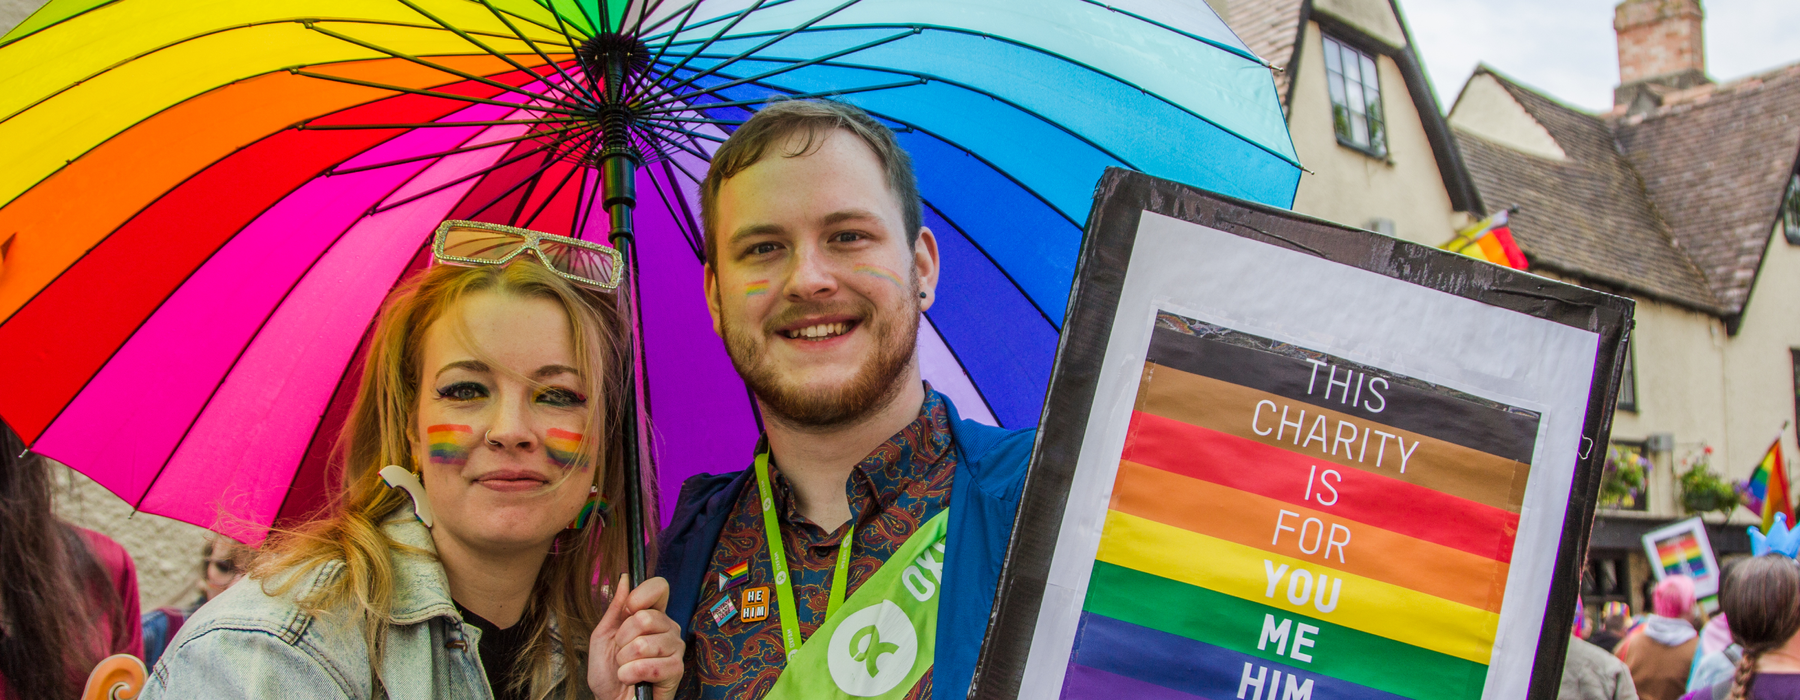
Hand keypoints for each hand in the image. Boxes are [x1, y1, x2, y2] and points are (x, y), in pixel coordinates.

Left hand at [588, 575, 683, 699]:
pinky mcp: (676, 670)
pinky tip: (631, 679)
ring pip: (644, 643)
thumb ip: (615, 608)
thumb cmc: (608, 673)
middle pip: (646, 617)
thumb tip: (625, 578)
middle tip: (622, 652)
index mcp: (653, 616)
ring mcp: (675, 648)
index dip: (641, 595)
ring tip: (626, 668)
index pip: (659, 587)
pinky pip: (650, 665)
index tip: (628, 609)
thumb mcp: (603, 635)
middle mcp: (668, 628)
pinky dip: (632, 674)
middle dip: (623, 639)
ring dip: (625, 660)